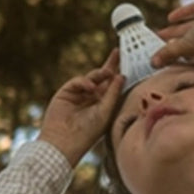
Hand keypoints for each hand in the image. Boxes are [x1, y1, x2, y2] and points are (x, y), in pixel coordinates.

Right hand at [39, 49, 123, 164]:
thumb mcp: (105, 112)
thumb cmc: (88, 132)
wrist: (64, 141)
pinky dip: (85, 82)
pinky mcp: (67, 92)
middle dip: (111, 65)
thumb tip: (121, 75)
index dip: (120, 74)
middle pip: (103, 78)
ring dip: (100, 74)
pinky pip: (78, 81)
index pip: (114, 86)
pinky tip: (90, 88)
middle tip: (118, 52)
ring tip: (107, 72)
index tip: (130, 62)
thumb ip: (112, 93)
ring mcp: (79, 94)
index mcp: (105, 104)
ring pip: (92, 77)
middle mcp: (93, 98)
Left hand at [152, 0, 193, 67]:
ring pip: (188, 29)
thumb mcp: (186, 47)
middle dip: (172, 46)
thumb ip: (169, 54)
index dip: (180, 64)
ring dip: (174, 31)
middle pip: (188, 45)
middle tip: (157, 48)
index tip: (166, 64)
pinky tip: (170, 17)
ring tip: (159, 33)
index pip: (193, 62)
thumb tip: (153, 64)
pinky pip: (193, 11)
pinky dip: (182, 14)